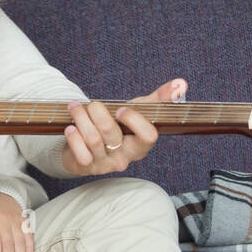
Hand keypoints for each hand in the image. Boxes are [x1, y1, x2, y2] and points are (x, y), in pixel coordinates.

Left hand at [61, 78, 186, 175]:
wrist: (88, 145)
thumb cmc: (118, 126)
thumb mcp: (138, 111)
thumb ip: (160, 98)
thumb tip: (181, 84)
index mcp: (141, 145)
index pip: (148, 136)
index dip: (134, 120)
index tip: (121, 109)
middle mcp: (125, 157)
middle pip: (111, 132)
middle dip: (97, 111)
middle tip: (91, 104)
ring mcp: (106, 164)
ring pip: (93, 138)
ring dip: (81, 118)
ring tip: (75, 108)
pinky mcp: (87, 167)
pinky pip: (80, 152)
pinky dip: (73, 136)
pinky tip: (71, 128)